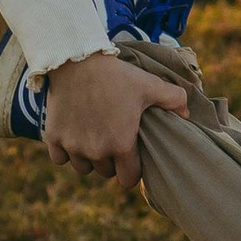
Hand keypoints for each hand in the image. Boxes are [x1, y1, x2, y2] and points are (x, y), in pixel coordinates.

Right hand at [40, 47, 189, 184]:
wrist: (78, 61)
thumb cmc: (117, 75)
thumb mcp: (150, 84)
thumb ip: (174, 99)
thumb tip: (187, 114)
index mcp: (121, 145)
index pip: (128, 179)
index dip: (132, 170)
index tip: (131, 157)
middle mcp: (96, 151)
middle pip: (106, 172)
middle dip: (111, 162)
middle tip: (113, 142)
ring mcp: (73, 146)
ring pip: (83, 168)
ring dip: (89, 159)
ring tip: (94, 140)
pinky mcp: (54, 138)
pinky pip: (60, 159)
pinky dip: (66, 152)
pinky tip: (74, 137)